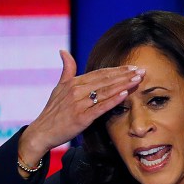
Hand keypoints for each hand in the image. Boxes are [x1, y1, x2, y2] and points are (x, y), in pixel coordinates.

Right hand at [18, 50, 144, 165]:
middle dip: (125, 75)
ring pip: (105, 91)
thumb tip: (63, 51)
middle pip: (105, 80)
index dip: (117, 70)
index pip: (100, 73)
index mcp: (73, 82)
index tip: (132, 67)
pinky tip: (125, 94)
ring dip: (123, 85)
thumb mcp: (58, 87)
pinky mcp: (81, 117)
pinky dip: (113, 100)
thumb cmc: (52, 111)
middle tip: (142, 71)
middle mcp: (77, 90)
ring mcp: (79, 104)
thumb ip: (66, 70)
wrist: (41, 132)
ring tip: (138, 80)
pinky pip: (100, 107)